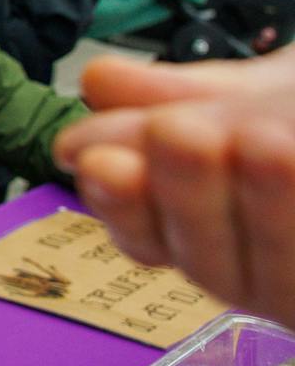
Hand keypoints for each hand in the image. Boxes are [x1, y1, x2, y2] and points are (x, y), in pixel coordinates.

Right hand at [54, 50, 294, 326]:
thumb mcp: (264, 93)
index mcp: (211, 215)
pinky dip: (286, 215)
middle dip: (178, 193)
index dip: (118, 199)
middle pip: (193, 255)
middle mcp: (247, 260)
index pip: (145, 230)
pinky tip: (280, 152)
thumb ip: (186, 94)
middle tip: (176, 131)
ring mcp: (285, 283)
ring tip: (255, 138)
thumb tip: (94, 82)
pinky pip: (294, 279)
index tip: (90, 156)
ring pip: (241, 274)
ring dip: (247, 207)